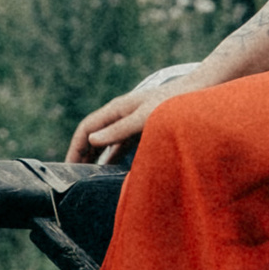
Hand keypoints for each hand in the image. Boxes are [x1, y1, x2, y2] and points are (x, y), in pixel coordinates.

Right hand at [66, 63, 205, 162]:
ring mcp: (132, 120)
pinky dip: (114, 157)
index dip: (75, 147)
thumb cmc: (172, 105)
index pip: (86, 128)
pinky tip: (114, 170)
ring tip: (89, 176)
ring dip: (97, 157)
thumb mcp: (143, 120)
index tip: (68, 166)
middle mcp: (121, 113)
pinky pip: (122, 145)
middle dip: (82, 154)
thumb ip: (119, 131)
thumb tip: (92, 140)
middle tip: (75, 176)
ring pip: (107, 141)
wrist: (199, 93)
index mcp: (117, 109)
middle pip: (94, 134)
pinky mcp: (143, 128)